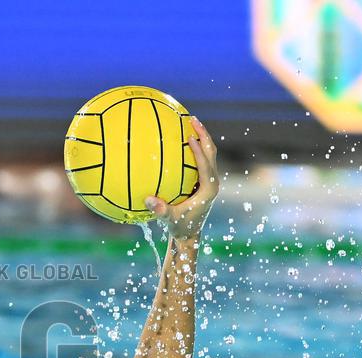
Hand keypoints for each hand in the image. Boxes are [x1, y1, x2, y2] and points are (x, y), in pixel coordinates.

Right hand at [144, 116, 219, 241]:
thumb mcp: (170, 220)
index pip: (205, 165)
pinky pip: (201, 158)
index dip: (198, 152)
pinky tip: (182, 138)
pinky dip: (195, 147)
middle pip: (211, 152)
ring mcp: (209, 180)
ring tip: (190, 122)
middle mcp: (212, 182)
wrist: (189, 234)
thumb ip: (161, 211)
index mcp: (208, 189)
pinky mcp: (204, 180)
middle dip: (203, 135)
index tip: (190, 138)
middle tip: (192, 119)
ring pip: (209, 153)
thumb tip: (148, 200)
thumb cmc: (180, 227)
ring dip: (201, 137)